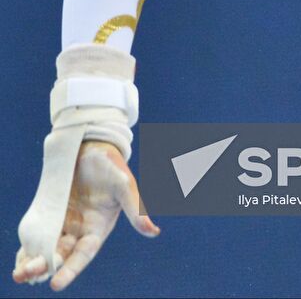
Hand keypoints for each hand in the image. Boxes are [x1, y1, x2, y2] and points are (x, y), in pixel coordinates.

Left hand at [13, 140, 159, 290]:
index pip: (83, 254)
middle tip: (26, 274)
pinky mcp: (51, 213)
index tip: (55, 284)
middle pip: (61, 255)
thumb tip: (153, 232)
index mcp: (98, 229)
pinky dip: (28, 247)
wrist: (91, 145)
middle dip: (45, 266)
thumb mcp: (124, 185)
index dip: (70, 269)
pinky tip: (18, 257)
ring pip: (47, 248)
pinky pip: (38, 234)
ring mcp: (64, 222)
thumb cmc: (112, 165)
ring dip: (34, 261)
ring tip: (18, 273)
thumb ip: (136, 209)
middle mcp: (79, 230)